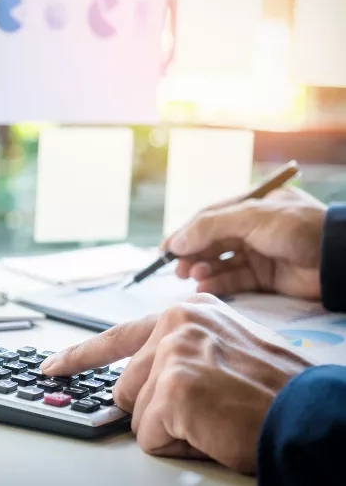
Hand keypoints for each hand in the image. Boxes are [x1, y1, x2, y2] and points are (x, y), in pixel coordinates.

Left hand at [40, 294, 314, 473]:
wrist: (310, 417)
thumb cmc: (273, 393)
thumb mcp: (223, 351)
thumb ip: (178, 352)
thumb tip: (137, 381)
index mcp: (187, 313)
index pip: (118, 336)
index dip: (81, 357)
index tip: (53, 367)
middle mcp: (176, 323)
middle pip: (126, 385)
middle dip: (155, 408)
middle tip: (204, 408)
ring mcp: (172, 352)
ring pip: (135, 413)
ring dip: (170, 427)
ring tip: (214, 416)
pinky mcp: (173, 386)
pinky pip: (148, 435)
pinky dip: (177, 443)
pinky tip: (211, 428)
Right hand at [162, 187, 325, 299]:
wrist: (338, 258)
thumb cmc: (296, 228)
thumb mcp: (250, 217)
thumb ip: (210, 227)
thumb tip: (175, 241)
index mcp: (249, 206)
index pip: (208, 218)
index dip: (185, 233)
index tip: (165, 249)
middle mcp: (251, 229)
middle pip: (211, 242)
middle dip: (192, 254)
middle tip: (177, 268)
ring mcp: (258, 253)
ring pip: (220, 262)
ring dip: (203, 269)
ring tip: (193, 276)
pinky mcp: (265, 278)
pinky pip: (234, 280)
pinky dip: (218, 284)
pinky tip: (205, 286)